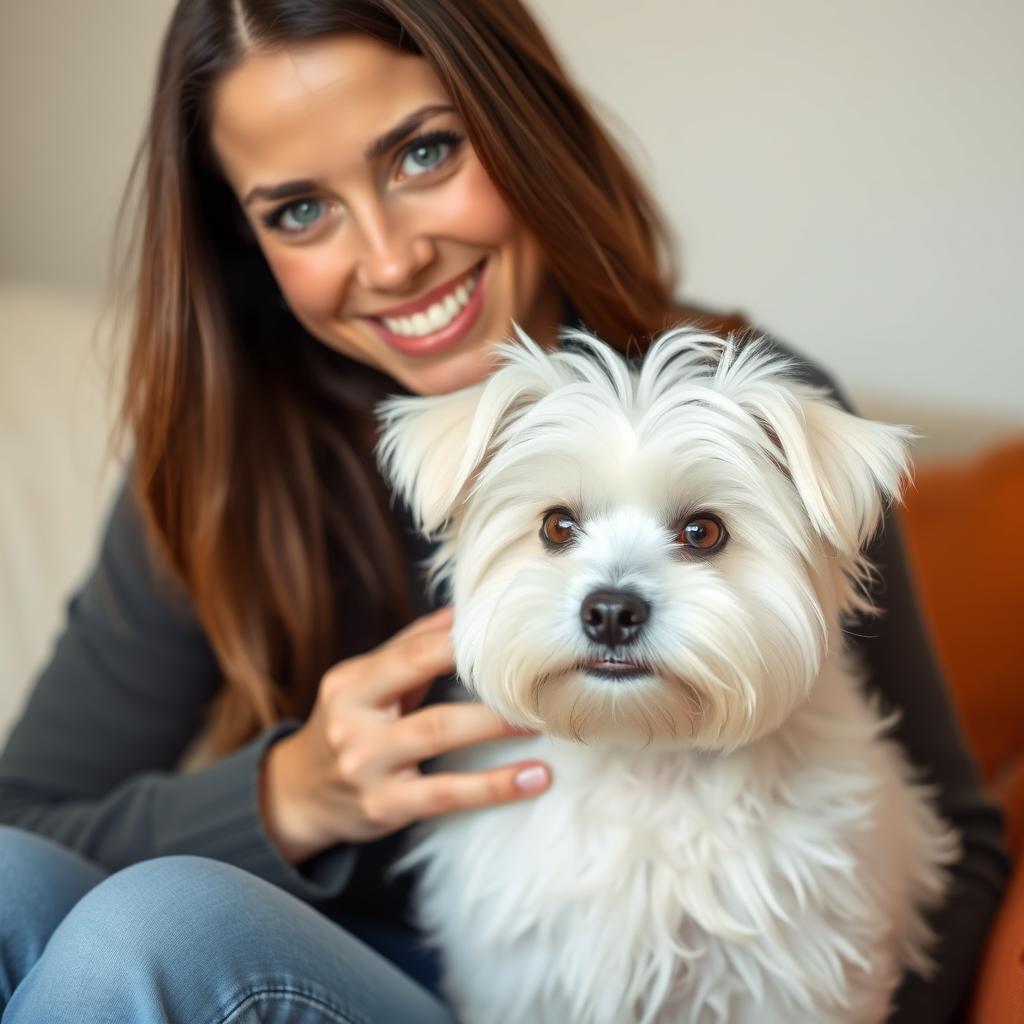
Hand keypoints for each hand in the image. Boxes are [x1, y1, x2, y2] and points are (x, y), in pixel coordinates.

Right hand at [259, 606, 550, 863]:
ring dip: (496, 725)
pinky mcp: (384, 806)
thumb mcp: (363, 684)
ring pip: (438, 734)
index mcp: (351, 683)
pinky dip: (496, 786)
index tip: (509, 633)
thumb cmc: (347, 728)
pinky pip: (448, 794)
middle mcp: (352, 720)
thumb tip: (463, 610)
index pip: (411, 651)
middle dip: (484, 680)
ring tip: (543, 719)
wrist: (296, 796)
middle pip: (422, 684)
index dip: (461, 640)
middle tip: (537, 675)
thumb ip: (409, 647)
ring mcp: (366, 766)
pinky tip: (536, 777)